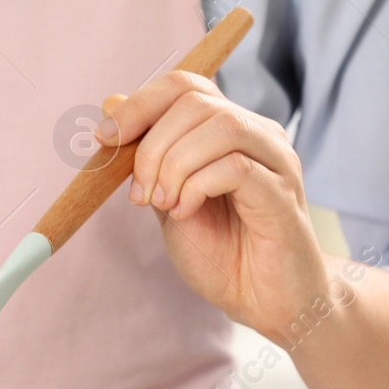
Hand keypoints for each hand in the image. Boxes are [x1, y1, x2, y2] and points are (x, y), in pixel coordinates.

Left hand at [97, 73, 327, 341]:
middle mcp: (259, 136)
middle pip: (196, 102)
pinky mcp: (283, 194)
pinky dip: (197, 187)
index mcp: (230, 130)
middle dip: (152, 145)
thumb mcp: (167, 200)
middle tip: (140, 193)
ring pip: (220, 127)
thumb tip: (111, 103)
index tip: (106, 139)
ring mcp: (276, 162)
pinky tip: (187, 212)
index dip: (140, 104)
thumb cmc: (222, 253)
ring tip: (163, 204)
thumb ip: (147, 156)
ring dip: (175, 164)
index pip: (185, 86)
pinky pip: (236, 167)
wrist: (264, 303)